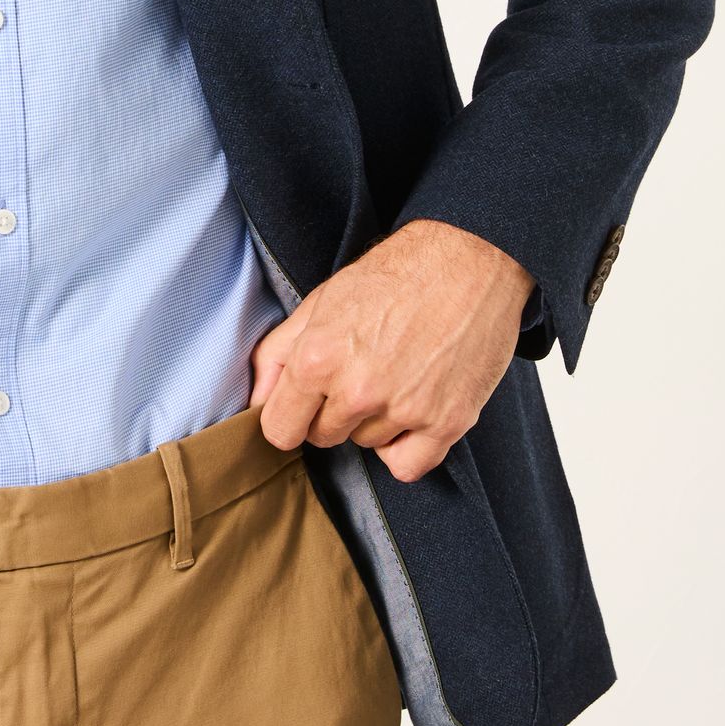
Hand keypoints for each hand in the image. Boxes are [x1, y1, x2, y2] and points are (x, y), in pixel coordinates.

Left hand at [248, 218, 535, 481]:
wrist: (467, 261)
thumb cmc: (394, 275)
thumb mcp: (320, 302)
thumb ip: (277, 353)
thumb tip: (257, 400)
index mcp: (318, 358)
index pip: (280, 431)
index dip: (289, 416)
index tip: (304, 403)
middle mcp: (358, 391)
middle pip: (324, 438)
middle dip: (333, 411)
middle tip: (360, 370)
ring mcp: (404, 409)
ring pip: (367, 445)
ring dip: (374, 421)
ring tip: (395, 373)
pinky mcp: (447, 422)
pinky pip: (408, 465)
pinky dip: (407, 446)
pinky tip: (411, 410)